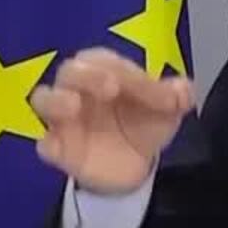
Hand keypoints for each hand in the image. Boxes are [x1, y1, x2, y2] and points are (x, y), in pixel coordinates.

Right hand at [29, 48, 195, 193]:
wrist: (135, 166)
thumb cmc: (142, 124)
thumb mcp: (166, 111)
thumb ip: (177, 97)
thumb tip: (184, 90)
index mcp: (104, 71)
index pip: (108, 61)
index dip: (130, 72)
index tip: (155, 92)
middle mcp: (78, 88)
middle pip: (70, 70)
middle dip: (89, 75)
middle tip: (111, 87)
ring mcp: (64, 119)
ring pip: (43, 98)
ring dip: (56, 99)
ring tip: (73, 106)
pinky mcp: (57, 148)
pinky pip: (44, 143)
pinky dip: (48, 142)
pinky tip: (58, 146)